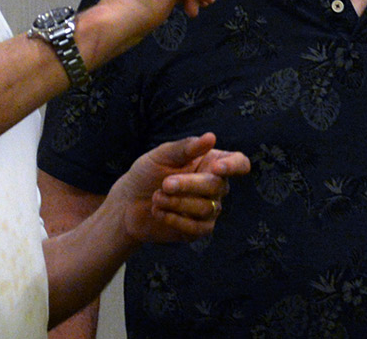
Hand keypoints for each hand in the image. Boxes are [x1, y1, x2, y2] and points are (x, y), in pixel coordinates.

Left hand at [109, 132, 249, 244]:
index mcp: (211, 162)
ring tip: (156, 197)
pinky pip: (197, 228)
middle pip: (217, 186)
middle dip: (188, 185)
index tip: (216, 168)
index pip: (239, 163)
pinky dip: (174, 219)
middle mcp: (216, 186)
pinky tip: (158, 211)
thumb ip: (186, 147)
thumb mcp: (162, 155)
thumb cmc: (147, 173)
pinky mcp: (199, 229)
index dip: (234, 166)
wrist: (127, 203)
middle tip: (164, 184)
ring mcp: (210, 209)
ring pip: (206, 208)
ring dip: (177, 203)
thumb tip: (211, 137)